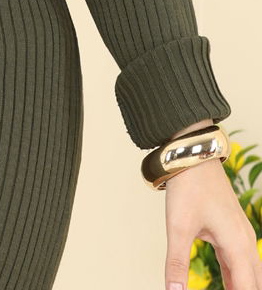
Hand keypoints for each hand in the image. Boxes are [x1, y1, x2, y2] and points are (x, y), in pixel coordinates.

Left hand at [164, 146, 261, 289]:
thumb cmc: (189, 186)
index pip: (248, 289)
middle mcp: (245, 242)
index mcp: (238, 246)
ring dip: (243, 287)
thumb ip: (177, 263)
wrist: (193, 154)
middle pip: (254, 283)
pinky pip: (240, 261)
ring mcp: (241, 234)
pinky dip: (237, 278)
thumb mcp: (179, 227)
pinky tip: (229, 287)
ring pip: (250, 273)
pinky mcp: (232, 229)